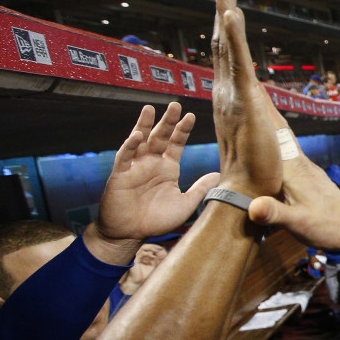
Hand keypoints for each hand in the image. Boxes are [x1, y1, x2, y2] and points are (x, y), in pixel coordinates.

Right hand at [96, 103, 218, 244]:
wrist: (130, 234)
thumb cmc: (156, 220)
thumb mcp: (184, 204)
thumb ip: (200, 189)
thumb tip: (218, 175)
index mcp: (167, 168)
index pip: (176, 144)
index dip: (182, 130)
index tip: (191, 116)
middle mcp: (152, 163)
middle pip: (160, 137)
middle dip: (167, 121)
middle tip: (175, 105)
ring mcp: (135, 166)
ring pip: (140, 141)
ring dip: (145, 125)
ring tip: (150, 109)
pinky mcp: (121, 174)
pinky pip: (125, 156)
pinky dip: (130, 145)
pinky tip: (137, 135)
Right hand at [211, 0, 284, 198]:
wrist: (248, 197)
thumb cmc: (254, 178)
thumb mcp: (256, 143)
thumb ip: (252, 127)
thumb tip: (252, 117)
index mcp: (231, 104)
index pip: (228, 62)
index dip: (226, 36)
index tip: (226, 11)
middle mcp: (227, 96)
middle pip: (223, 48)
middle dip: (223, 15)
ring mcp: (233, 97)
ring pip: (228, 49)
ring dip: (226, 16)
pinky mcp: (245, 102)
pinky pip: (238, 63)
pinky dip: (233, 37)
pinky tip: (231, 13)